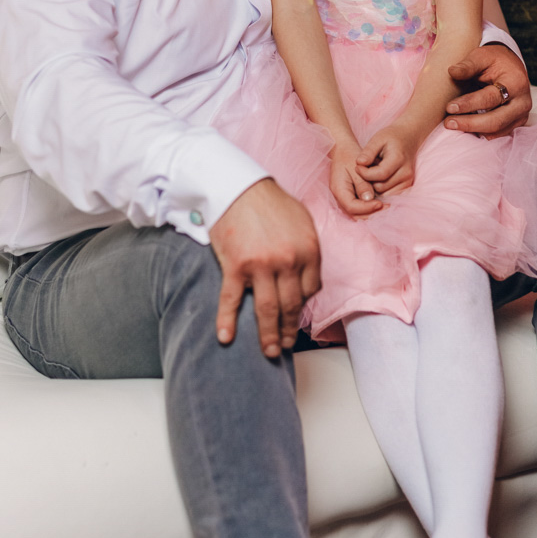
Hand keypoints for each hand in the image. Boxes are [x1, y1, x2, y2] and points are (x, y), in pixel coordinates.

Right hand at [210, 178, 320, 358]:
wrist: (238, 186)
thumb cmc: (271, 202)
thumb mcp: (303, 221)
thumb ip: (308, 250)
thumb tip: (307, 280)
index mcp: (308, 250)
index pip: (310, 290)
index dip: (302, 304)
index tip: (296, 313)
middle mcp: (288, 261)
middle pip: (291, 306)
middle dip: (290, 329)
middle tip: (287, 345)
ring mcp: (261, 266)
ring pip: (267, 310)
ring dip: (269, 335)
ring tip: (271, 351)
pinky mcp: (236, 266)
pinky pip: (231, 300)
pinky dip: (227, 320)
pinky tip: (226, 338)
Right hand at [329, 138, 383, 217]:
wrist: (343, 149)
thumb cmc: (349, 155)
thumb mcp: (356, 168)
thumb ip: (362, 184)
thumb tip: (369, 199)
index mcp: (339, 189)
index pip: (352, 207)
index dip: (367, 208)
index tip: (380, 204)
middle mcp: (340, 197)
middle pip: (355, 214)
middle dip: (371, 214)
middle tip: (387, 208)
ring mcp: (345, 198)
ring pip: (358, 213)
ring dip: (372, 213)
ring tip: (387, 207)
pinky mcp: (351, 196)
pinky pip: (360, 208)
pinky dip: (370, 208)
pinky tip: (382, 204)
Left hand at [355, 124, 418, 195]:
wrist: (408, 138)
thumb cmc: (391, 137)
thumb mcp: (377, 138)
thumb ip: (368, 152)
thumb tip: (359, 164)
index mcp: (398, 159)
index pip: (379, 174)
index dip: (364, 173)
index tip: (357, 166)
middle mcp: (406, 173)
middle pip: (380, 187)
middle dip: (369, 180)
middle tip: (366, 168)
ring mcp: (408, 181)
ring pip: (384, 193)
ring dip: (375, 185)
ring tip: (374, 171)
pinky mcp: (407, 186)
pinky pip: (389, 195)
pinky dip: (382, 189)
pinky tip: (379, 178)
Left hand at [444, 44, 530, 137]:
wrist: (510, 67)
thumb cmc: (494, 61)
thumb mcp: (482, 56)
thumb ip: (468, 65)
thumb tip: (452, 72)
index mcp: (516, 83)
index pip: (491, 98)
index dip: (469, 104)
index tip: (449, 107)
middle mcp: (522, 102)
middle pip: (496, 121)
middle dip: (470, 124)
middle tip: (448, 123)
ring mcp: (521, 115)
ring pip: (497, 131)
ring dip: (473, 131)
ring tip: (453, 125)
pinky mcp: (516, 123)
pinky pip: (498, 134)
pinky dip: (480, 133)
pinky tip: (464, 129)